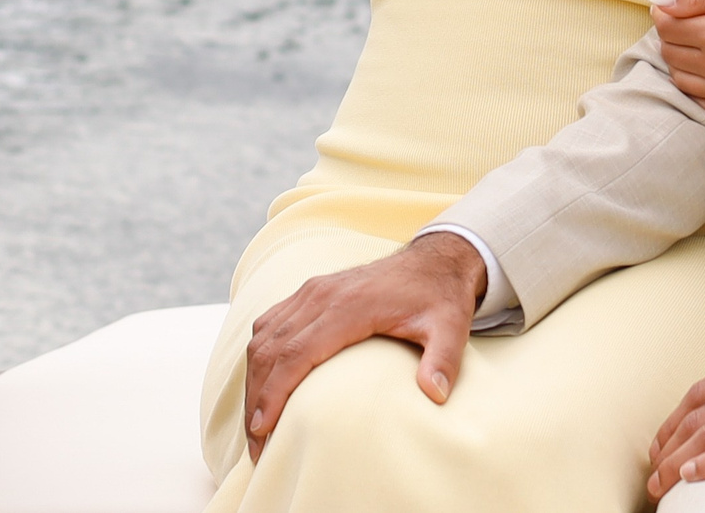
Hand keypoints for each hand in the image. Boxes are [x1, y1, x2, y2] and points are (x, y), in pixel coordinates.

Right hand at [242, 232, 485, 460]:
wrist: (435, 260)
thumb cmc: (439, 298)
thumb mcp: (450, 328)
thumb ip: (443, 361)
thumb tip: (435, 395)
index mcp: (349, 306)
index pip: (296, 353)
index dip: (274, 393)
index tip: (262, 431)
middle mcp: (321, 295)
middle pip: (270, 349)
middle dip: (257, 398)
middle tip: (256, 445)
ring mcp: (312, 291)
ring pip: (263, 336)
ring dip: (254, 379)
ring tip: (256, 423)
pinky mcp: (310, 292)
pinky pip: (270, 322)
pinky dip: (260, 355)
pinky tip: (262, 383)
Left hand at [651, 0, 704, 124]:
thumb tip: (656, 2)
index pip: (666, 26)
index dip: (665, 14)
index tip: (673, 9)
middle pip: (669, 52)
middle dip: (673, 36)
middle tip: (692, 25)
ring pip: (679, 77)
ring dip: (682, 60)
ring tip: (703, 45)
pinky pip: (698, 99)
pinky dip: (697, 83)